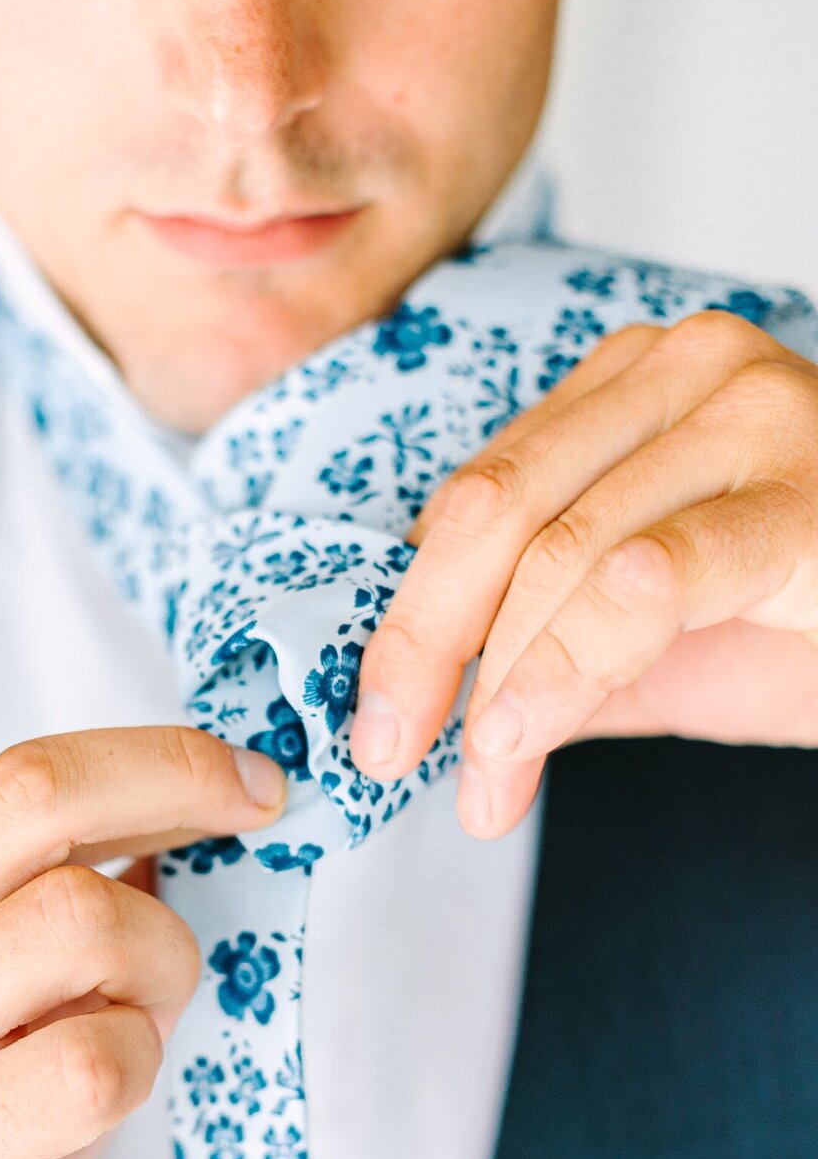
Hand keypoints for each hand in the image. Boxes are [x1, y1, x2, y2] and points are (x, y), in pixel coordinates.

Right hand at [0, 726, 283, 1158]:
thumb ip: (53, 880)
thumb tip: (207, 795)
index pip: (24, 773)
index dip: (159, 762)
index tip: (248, 779)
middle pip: (37, 803)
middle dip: (177, 795)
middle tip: (256, 826)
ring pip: (81, 922)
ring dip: (161, 963)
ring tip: (143, 1017)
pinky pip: (94, 1060)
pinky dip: (140, 1062)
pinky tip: (111, 1091)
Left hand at [349, 310, 817, 836]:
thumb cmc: (803, 629)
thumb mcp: (647, 645)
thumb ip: (542, 653)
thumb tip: (430, 717)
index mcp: (632, 390)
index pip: (479, 496)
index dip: (411, 614)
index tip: (382, 719)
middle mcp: (686, 375)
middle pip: (496, 511)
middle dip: (423, 646)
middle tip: (390, 750)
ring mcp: (750, 420)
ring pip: (559, 552)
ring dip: (499, 687)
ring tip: (484, 783)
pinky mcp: (799, 502)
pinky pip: (642, 582)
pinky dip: (565, 668)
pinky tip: (524, 736)